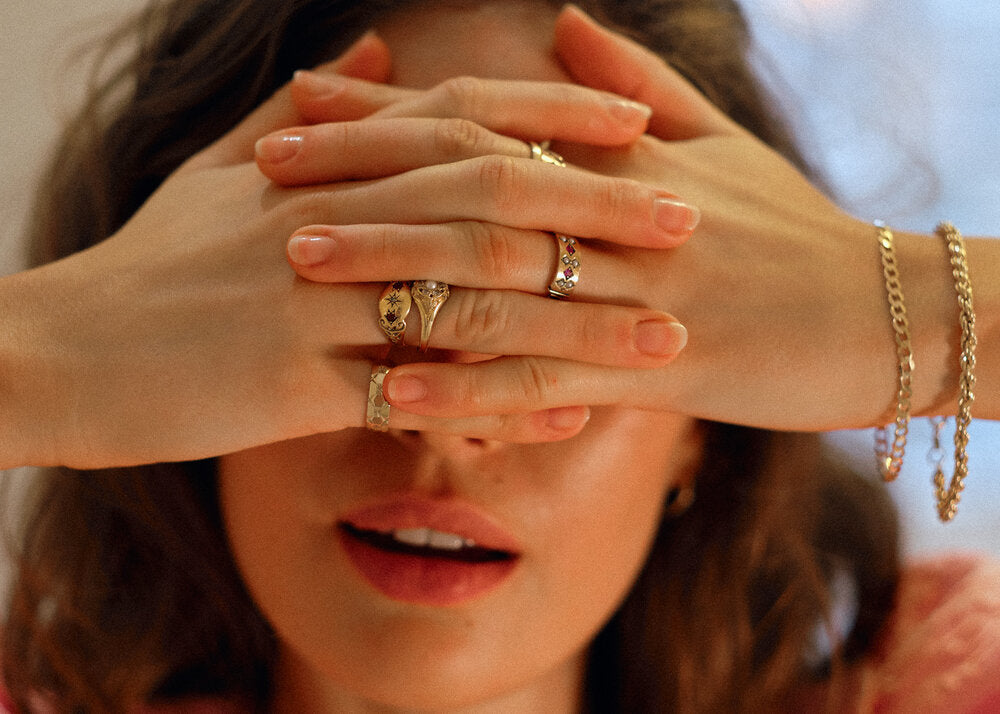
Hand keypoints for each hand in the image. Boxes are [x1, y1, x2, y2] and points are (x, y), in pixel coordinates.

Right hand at [1, 34, 695, 468]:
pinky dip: (502, 402)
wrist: (60, 351)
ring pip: (469, 296)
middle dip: (594, 207)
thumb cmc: (150, 265)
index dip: (555, 117)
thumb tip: (368, 48)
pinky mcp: (292, 383)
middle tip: (687, 217)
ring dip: (577, 317)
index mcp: (321, 160)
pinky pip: (421, 391)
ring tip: (665, 335)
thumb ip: (308, 109)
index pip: (460, 119)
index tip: (640, 126)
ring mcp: (311, 299)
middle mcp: (327, 216)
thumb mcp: (219, 170)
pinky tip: (571, 414)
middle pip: (486, 197)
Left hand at [275, 8, 889, 431]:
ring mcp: (639, 292)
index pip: (485, 122)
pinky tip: (392, 393)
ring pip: (495, 279)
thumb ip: (633, 83)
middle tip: (268, 171)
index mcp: (625, 157)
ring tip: (302, 265)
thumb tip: (563, 20)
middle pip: (472, 187)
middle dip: (366, 177)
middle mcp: (622, 214)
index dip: (391, 115)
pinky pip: (544, 379)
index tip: (303, 105)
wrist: (884, 311)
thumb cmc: (794, 231)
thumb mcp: (719, 143)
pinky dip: (466, 385)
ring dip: (394, 272)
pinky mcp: (662, 370)